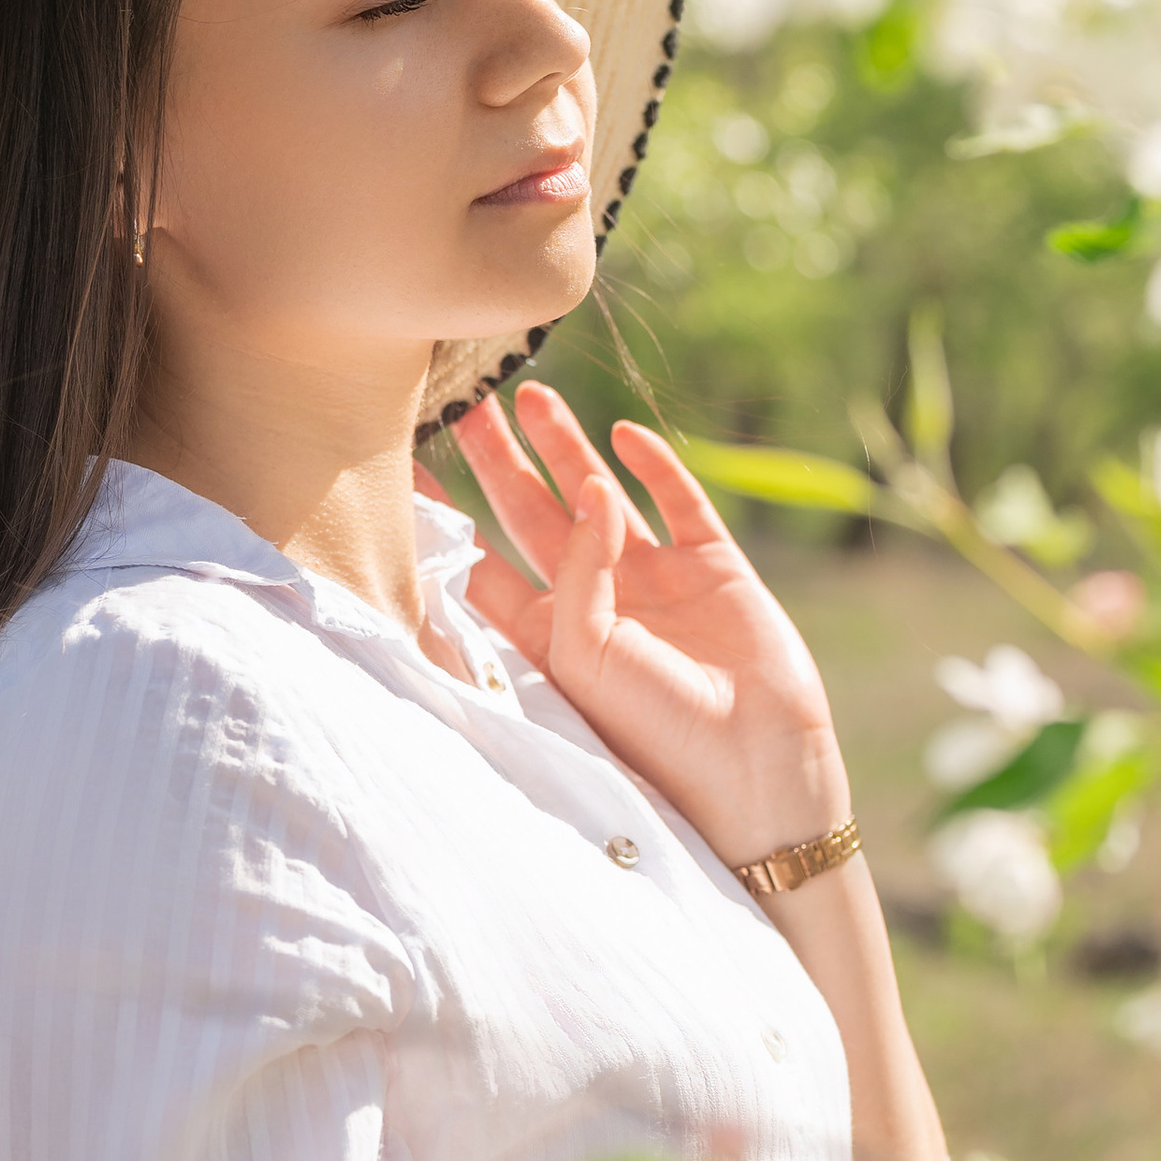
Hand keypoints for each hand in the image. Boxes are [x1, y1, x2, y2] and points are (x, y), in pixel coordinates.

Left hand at [438, 384, 849, 875]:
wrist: (753, 765)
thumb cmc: (652, 730)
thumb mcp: (580, 654)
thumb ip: (574, 568)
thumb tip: (591, 487)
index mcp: (549, 636)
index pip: (483, 564)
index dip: (449, 518)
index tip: (406, 468)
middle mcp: (598, 601)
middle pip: (532, 516)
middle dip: (499, 461)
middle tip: (465, 403)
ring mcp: (658, 580)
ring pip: (601, 496)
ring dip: (566, 448)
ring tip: (530, 395)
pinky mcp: (715, 567)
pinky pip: (679, 502)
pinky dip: (654, 466)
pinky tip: (624, 434)